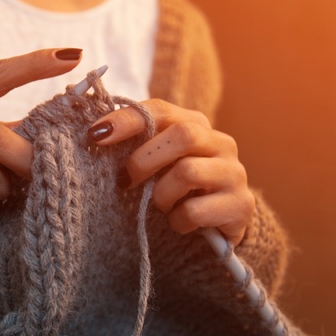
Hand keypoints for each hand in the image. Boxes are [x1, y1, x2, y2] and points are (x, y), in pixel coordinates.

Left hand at [87, 99, 253, 244]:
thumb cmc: (177, 188)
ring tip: (159, 205)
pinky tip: (178, 222)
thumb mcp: (157, 162)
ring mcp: (234, 173)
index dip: (126, 120)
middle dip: (144, 160)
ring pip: (187, 172)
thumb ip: (136, 144)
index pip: (160, 110)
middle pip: (182, 135)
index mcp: (196, 124)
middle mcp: (221, 143)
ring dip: (161, 195)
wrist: (218, 225)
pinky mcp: (240, 205)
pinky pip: (195, 210)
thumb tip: (96, 133)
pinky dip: (177, 220)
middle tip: (124, 181)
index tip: (95, 135)